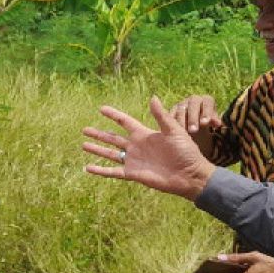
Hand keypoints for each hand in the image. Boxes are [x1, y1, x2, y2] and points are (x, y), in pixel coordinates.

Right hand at [82, 96, 216, 199]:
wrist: (190, 175)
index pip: (124, 122)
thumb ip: (161, 116)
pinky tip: (88, 168)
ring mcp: (133, 161)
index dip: (113, 115)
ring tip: (83, 145)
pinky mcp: (133, 174)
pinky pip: (113, 172)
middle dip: (99, 133)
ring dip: (97, 149)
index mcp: (144, 134)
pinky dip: (100, 170)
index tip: (101, 108)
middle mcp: (136, 147)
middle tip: (84, 129)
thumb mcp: (174, 131)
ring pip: (110, 154)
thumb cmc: (186, 152)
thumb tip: (153, 97)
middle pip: (112, 138)